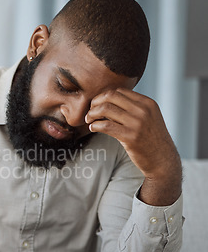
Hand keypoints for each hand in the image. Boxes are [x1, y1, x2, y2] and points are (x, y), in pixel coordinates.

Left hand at [85, 88, 181, 205]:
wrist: (162, 160)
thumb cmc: (151, 139)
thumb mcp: (148, 118)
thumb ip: (133, 108)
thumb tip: (107, 101)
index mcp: (147, 103)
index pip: (119, 91)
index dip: (104, 96)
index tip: (97, 105)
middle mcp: (143, 110)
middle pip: (110, 97)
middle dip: (95, 102)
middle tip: (90, 111)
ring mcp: (137, 123)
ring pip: (105, 109)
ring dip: (92, 114)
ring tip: (89, 120)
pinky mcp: (130, 137)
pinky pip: (105, 125)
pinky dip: (95, 125)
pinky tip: (93, 128)